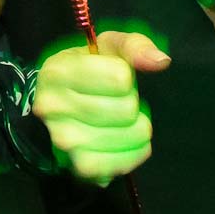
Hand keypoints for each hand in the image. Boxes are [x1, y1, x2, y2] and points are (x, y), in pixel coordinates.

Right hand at [33, 31, 170, 184]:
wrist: (64, 105)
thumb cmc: (92, 69)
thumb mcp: (109, 46)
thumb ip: (135, 46)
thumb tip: (161, 61)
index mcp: (58, 71)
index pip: (119, 78)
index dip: (127, 77)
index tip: (117, 78)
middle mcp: (53, 108)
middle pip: (126, 109)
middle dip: (132, 102)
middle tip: (119, 100)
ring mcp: (64, 141)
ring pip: (127, 135)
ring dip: (139, 127)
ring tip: (128, 120)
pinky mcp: (79, 167)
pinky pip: (120, 164)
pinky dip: (135, 152)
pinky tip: (131, 141)